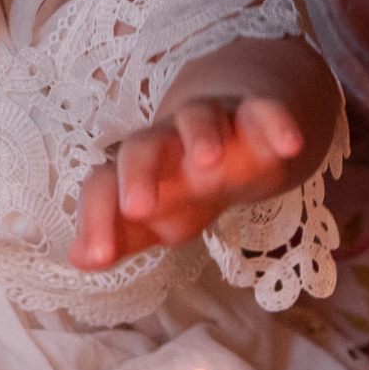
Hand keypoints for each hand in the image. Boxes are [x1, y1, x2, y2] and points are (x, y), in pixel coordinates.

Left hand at [71, 96, 304, 269]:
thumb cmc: (189, 180)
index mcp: (139, 172)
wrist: (240, 130)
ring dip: (201, 136)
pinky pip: (265, 112)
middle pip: (144, 146)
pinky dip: (276, 123)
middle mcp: (169, 143)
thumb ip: (123, 236)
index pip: (104, 185)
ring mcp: (214, 124)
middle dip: (138, 173)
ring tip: (209, 161)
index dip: (96, 217)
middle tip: (137, 207)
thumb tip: (79, 258)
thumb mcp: (159, 217)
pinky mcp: (257, 114)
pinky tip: (289, 144)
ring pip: (199, 118)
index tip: (97, 256)